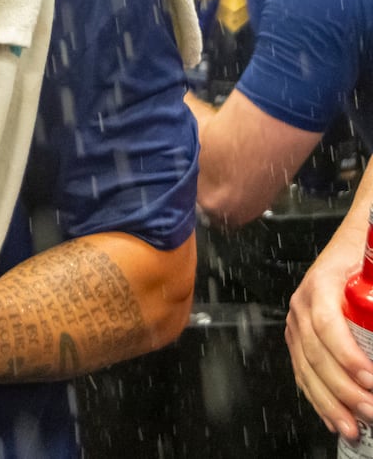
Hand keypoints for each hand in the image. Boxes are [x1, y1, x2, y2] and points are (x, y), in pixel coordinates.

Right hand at [287, 238, 372, 440]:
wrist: (357, 234)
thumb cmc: (367, 249)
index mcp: (320, 286)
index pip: (327, 327)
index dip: (348, 358)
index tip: (371, 380)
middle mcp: (303, 305)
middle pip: (315, 355)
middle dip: (343, 392)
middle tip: (371, 413)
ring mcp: (298, 320)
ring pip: (306, 368)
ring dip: (329, 403)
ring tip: (353, 427)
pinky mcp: (301, 334)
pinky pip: (303, 369)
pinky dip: (317, 397)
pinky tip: (332, 418)